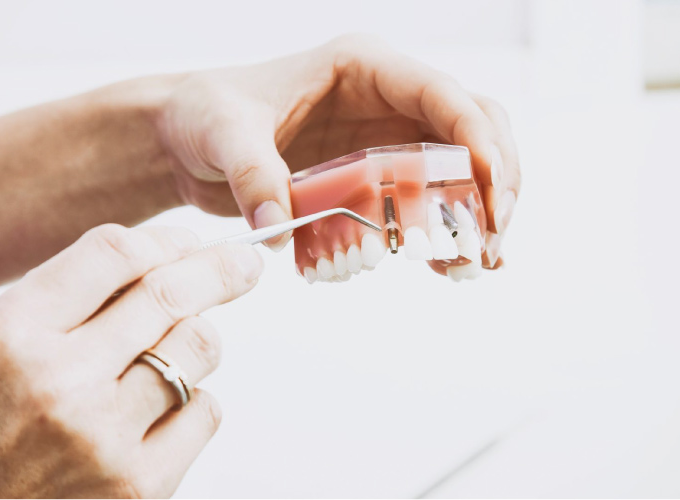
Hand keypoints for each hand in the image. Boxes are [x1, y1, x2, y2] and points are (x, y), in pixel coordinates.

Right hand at [0, 224, 262, 496]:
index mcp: (17, 332)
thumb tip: (172, 257)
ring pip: (199, 347)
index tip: (189, 243)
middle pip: (169, 294)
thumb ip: (79, 295)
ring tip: (168, 354)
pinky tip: (159, 411)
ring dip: (196, 340)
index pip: (114, 254)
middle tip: (244, 263)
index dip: (165, 240)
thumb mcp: (6, 338)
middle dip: (220, 269)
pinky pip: (206, 410)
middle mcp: (60, 381)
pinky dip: (194, 401)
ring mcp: (104, 436)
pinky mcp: (139, 484)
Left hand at [156, 34, 519, 264]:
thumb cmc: (205, 114)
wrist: (187, 140)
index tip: (490, 193)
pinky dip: (444, 231)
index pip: (442, 95)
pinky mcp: (372, 178)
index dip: (477, 140)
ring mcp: (384, 140)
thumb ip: (252, 174)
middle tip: (489, 239)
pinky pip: (425, 201)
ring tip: (477, 263)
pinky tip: (450, 267)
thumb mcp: (224, 133)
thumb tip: (279, 227)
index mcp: (364, 69)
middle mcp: (386, 101)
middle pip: (472, 129)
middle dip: (493, 182)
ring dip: (477, 214)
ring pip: (459, 169)